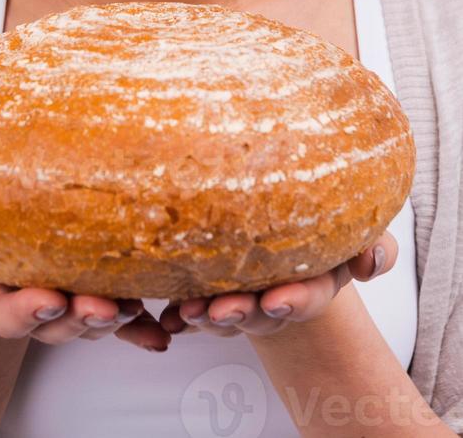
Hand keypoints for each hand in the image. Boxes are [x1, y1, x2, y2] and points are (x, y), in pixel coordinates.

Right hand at [0, 225, 171, 350]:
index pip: (6, 314)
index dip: (27, 312)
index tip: (49, 299)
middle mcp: (30, 306)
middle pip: (57, 323)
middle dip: (81, 317)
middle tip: (102, 307)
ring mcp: (64, 300)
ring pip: (91, 319)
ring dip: (115, 318)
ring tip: (132, 308)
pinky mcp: (92, 289)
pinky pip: (117, 314)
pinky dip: (138, 327)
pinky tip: (157, 334)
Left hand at [159, 230, 397, 338]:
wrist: (284, 226)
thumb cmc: (321, 227)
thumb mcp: (354, 232)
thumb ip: (375, 246)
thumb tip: (371, 262)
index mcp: (312, 284)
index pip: (307, 297)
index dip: (294, 301)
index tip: (277, 300)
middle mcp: (274, 298)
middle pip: (259, 313)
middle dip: (240, 313)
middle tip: (222, 310)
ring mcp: (240, 297)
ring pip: (222, 315)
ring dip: (205, 315)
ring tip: (188, 310)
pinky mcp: (208, 292)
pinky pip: (192, 308)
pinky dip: (178, 313)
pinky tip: (167, 314)